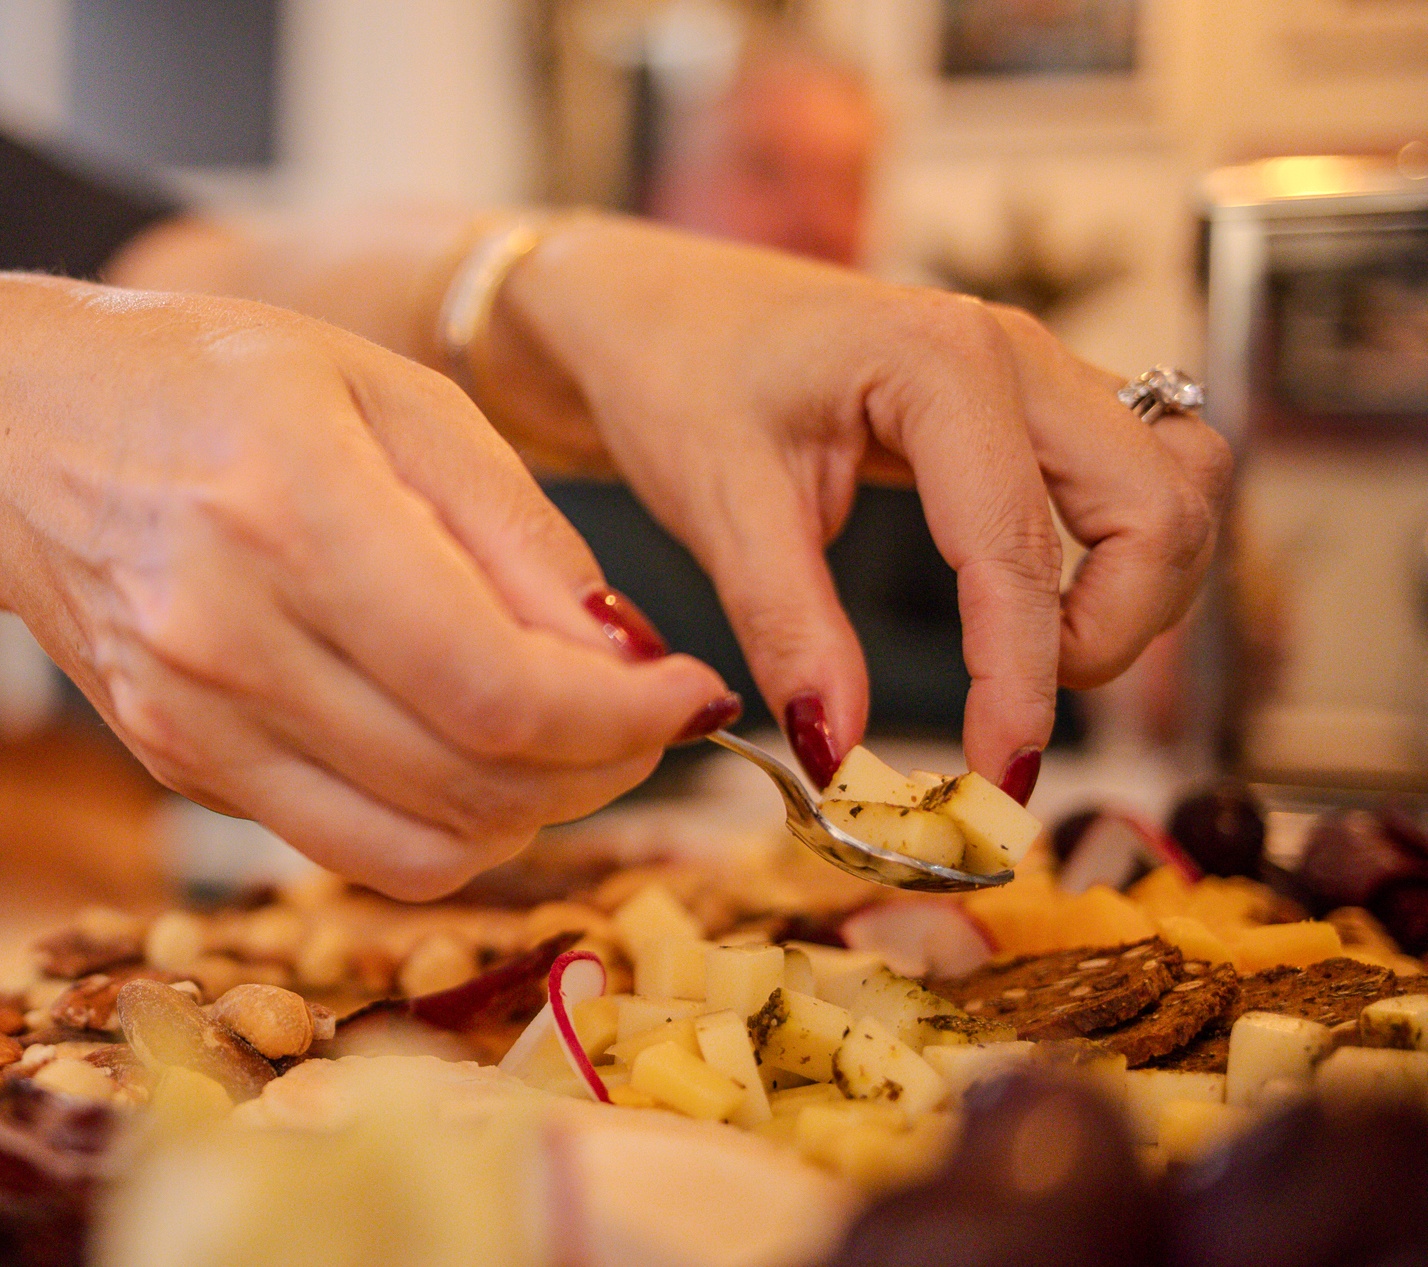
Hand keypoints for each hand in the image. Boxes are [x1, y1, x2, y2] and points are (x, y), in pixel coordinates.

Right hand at [0, 286, 734, 897]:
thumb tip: (628, 660)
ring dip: (535, 812)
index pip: (496, 688)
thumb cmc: (224, 383)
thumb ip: (519, 534)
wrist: (28, 437)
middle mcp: (227, 638)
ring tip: (575, 740)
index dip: (624, 716)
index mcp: (291, 511)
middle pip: (472, 782)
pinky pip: (353, 849)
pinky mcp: (181, 768)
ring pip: (421, 846)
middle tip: (650, 713)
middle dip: (605, 766)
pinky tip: (476, 752)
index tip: (688, 688)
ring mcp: (192, 721)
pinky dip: (448, 824)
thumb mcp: (395, 395)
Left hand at [493, 216, 1230, 788]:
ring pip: (1180, 479)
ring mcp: (1038, 369)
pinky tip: (1038, 608)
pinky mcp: (1033, 399)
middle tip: (1016, 707)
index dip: (1020, 685)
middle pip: (1164, 503)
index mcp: (940, 364)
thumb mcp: (717, 504)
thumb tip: (841, 753)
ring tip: (1034, 656)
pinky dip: (1127, 553)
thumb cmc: (677, 378)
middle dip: (1118, 629)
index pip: (1020, 551)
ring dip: (1144, 586)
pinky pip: (1141, 472)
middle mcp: (1017, 352)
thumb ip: (787, 628)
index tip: (996, 781)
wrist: (652, 309)